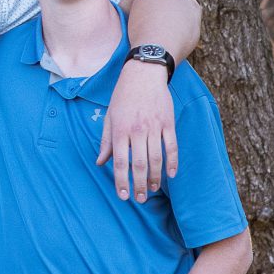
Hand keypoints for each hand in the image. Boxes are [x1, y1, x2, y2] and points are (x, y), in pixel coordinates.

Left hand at [98, 59, 178, 202]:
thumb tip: (100, 163)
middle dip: (140, 185)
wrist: (143, 74)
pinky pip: (172, 146)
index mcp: (120, 130)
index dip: (121, 181)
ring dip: (156, 177)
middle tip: (140, 199)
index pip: (120, 162)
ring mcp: (154, 127)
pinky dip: (173, 162)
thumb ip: (106, 142)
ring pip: (157, 158)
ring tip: (152, 190)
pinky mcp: (168, 123)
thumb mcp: (109, 118)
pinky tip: (171, 174)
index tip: (123, 196)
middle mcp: (137, 131)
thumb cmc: (123, 97)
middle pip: (140, 164)